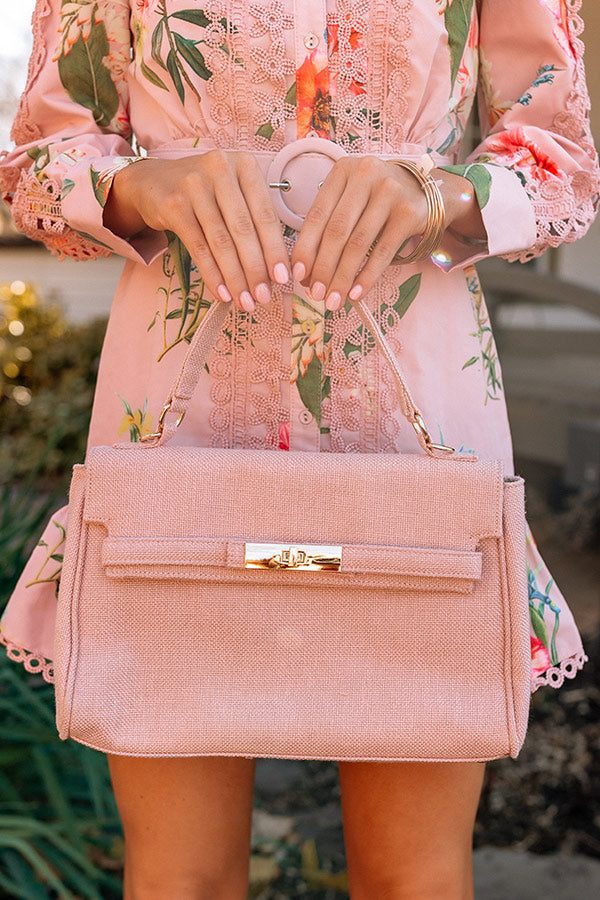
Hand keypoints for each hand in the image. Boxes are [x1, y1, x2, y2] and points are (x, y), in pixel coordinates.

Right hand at [103, 151, 290, 311]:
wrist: (152, 182)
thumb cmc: (205, 193)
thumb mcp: (233, 192)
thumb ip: (254, 219)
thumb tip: (276, 270)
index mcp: (244, 164)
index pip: (265, 214)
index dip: (275, 249)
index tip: (283, 279)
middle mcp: (220, 169)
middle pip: (244, 229)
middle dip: (256, 269)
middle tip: (264, 297)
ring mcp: (194, 185)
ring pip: (222, 241)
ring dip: (235, 277)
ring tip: (245, 302)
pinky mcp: (174, 205)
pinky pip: (199, 247)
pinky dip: (212, 274)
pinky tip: (222, 294)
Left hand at [290, 156, 484, 309]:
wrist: (426, 191)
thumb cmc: (377, 200)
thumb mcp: (352, 199)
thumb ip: (329, 225)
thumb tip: (306, 271)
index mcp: (343, 171)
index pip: (317, 215)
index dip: (305, 248)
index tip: (297, 275)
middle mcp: (366, 175)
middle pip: (337, 231)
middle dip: (323, 268)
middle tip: (315, 294)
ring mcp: (390, 191)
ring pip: (358, 244)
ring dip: (343, 278)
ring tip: (333, 300)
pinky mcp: (409, 213)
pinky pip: (382, 252)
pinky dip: (367, 276)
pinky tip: (356, 294)